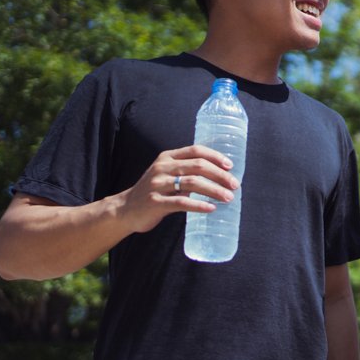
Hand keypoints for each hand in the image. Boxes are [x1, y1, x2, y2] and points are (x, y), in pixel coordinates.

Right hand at [118, 145, 238, 233]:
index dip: (215, 157)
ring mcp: (158, 184)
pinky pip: (182, 202)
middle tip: (234, 185)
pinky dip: (199, 205)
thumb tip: (219, 176)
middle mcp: (162, 167)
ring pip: (193, 183)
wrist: (125, 209)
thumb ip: (186, 172)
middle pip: (198, 166)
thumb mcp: (166, 174)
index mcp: (167, 157)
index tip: (230, 166)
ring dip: (214, 190)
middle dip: (220, 175)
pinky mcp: (155, 202)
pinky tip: (211, 208)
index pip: (196, 150)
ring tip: (228, 198)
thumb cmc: (154, 192)